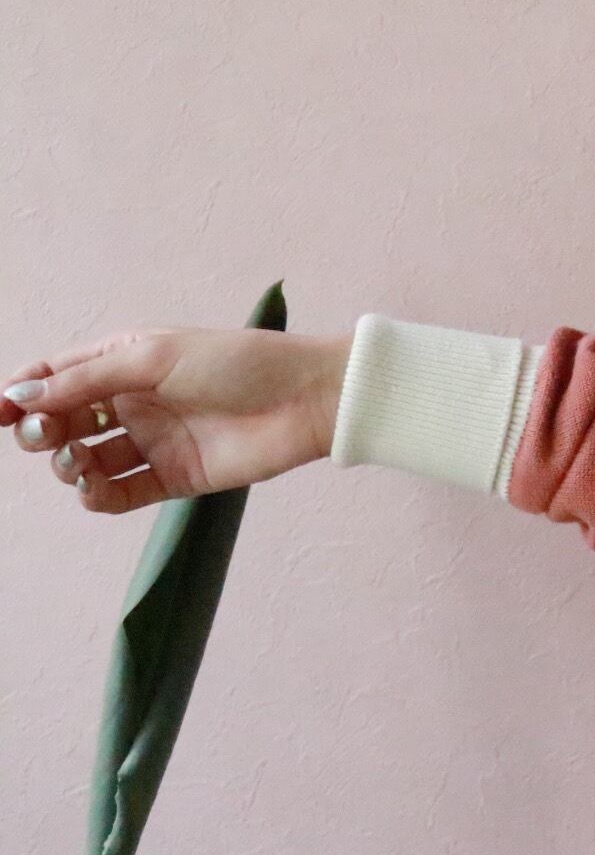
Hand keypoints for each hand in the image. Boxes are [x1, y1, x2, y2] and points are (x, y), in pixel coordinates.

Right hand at [4, 326, 352, 513]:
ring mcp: (154, 439)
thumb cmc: (239, 363)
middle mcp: (135, 400)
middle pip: (65, 420)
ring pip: (86, 459)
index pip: (58, 377)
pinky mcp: (174, 477)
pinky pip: (119, 493)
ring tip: (77, 463)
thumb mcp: (154, 358)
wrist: (306, 400)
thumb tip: (21, 395)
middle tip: (45, 437)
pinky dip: (96, 496)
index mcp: (127, 360)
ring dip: (67, 465)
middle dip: (42, 431)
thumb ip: (86, 379)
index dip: (22, 393)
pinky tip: (93, 489)